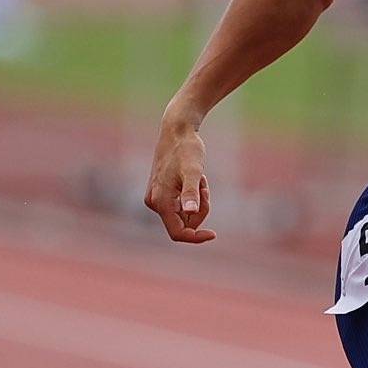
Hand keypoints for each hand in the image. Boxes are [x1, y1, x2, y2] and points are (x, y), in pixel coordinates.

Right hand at [145, 116, 212, 243]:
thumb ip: (191, 192)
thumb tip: (190, 212)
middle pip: (183, 223)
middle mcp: (154, 203)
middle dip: (200, 210)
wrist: (177, 130)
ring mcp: (156, 198)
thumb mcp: (193, 171)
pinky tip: (195, 178)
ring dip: (197, 201)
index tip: (213, 234)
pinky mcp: (161, 192)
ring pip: (184, 214)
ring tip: (199, 179)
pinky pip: (182, 204)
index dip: (195, 237)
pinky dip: (193, 194)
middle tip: (204, 187)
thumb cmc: (186, 149)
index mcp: (160, 201)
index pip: (177, 233)